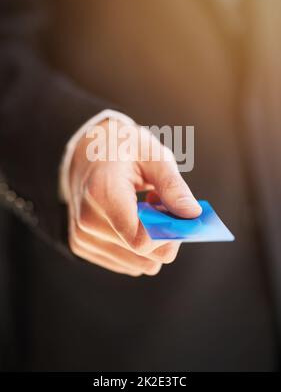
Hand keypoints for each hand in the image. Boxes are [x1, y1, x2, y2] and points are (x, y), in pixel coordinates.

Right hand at [67, 119, 200, 275]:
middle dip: (164, 236)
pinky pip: (127, 264)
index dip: (170, 234)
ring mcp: (82, 237)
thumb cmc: (122, 148)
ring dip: (151, 243)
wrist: (85, 152)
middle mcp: (86, 221)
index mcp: (102, 194)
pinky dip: (137, 247)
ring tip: (144, 209)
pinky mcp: (82, 246)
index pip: (142, 240)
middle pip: (144, 256)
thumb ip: (173, 185)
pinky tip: (131, 219)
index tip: (183, 218)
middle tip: (163, 206)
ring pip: (138, 265)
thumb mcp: (152, 154)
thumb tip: (193, 214)